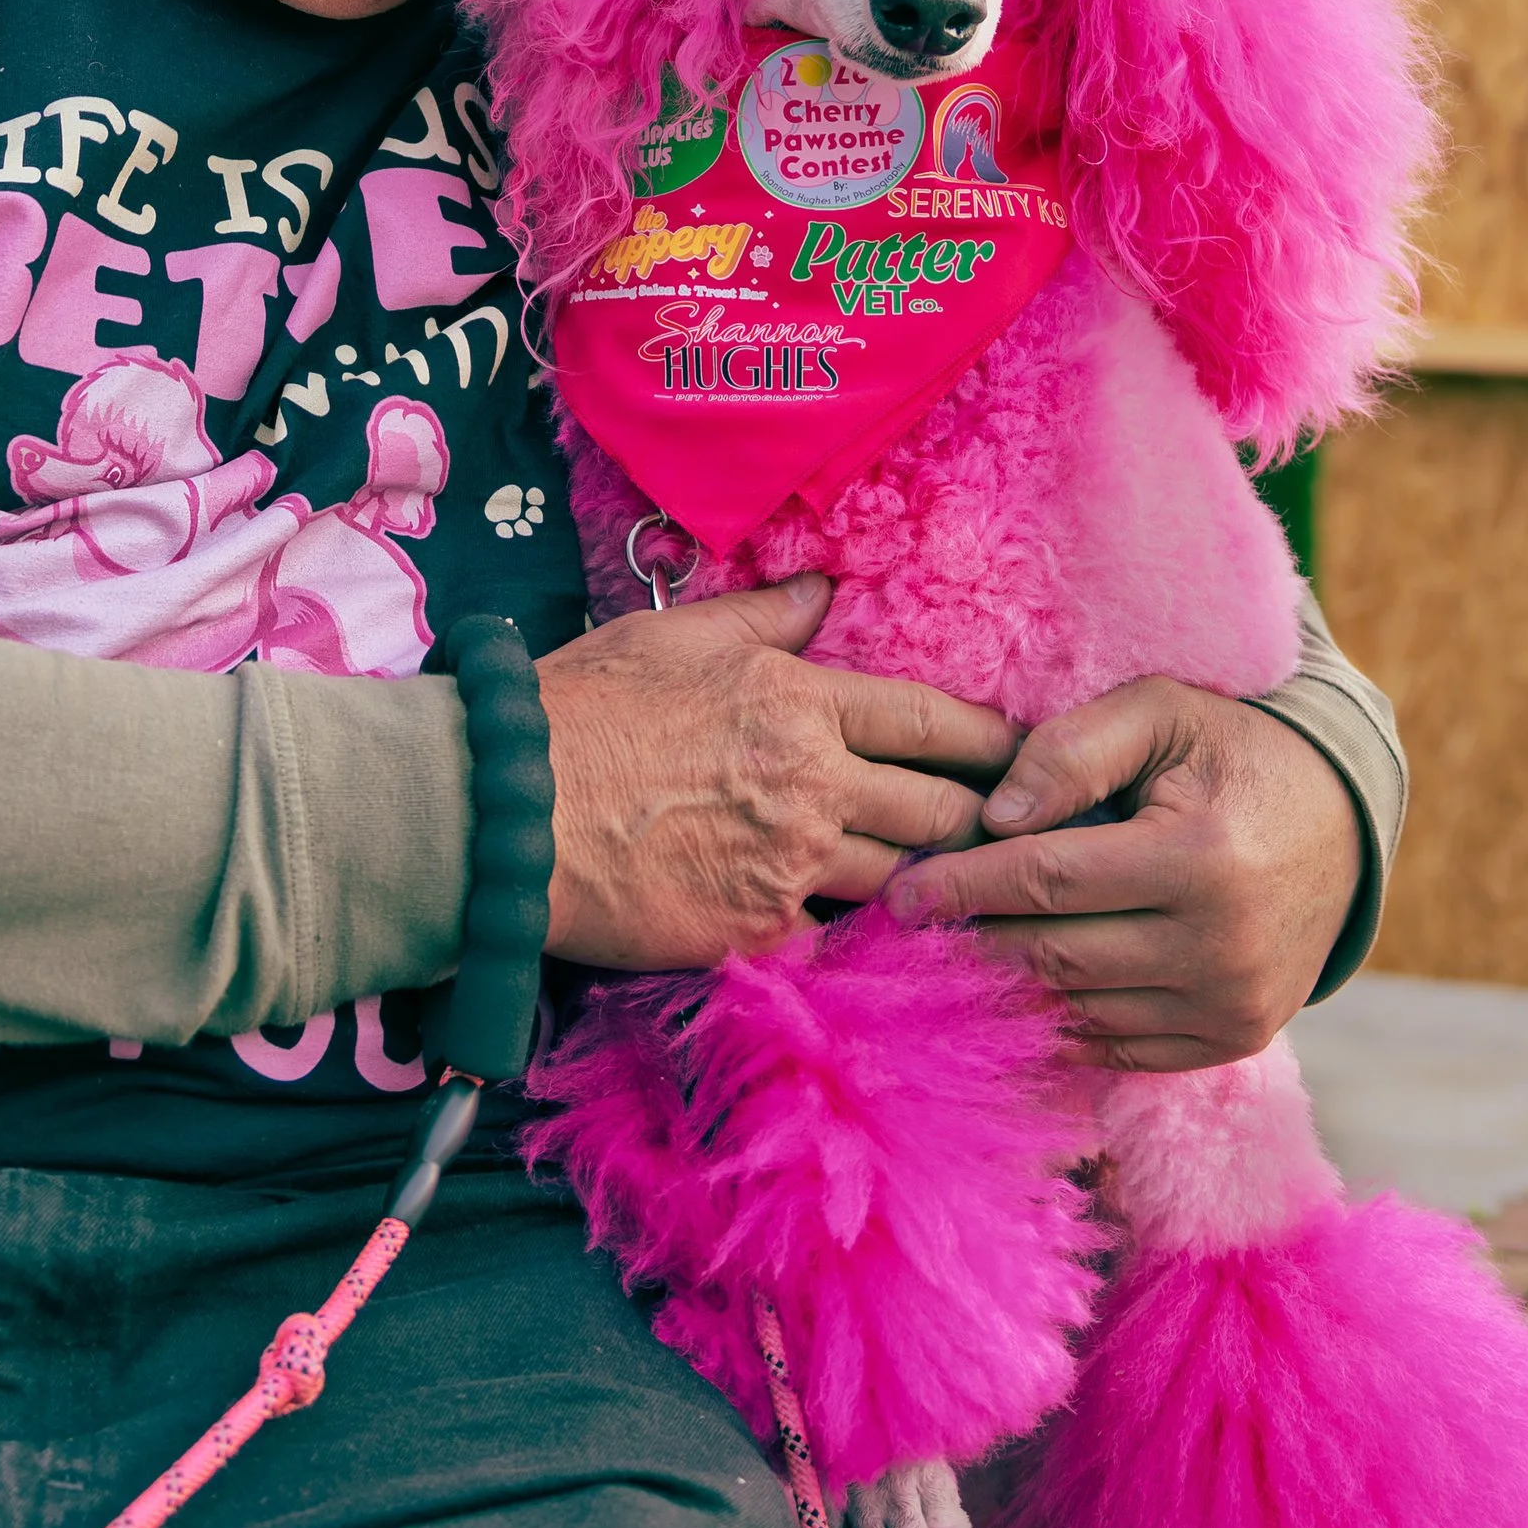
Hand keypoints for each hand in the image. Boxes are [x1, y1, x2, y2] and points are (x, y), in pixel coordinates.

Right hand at [537, 577, 1016, 973]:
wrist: (506, 812)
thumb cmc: (580, 711)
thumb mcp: (671, 638)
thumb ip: (760, 619)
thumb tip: (823, 590)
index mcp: (799, 703)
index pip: (930, 722)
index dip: (989, 741)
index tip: (1021, 754)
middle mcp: (813, 785)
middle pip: (939, 810)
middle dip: (978, 820)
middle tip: (1004, 829)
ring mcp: (790, 867)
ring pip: (901, 879)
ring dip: (927, 881)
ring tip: (951, 884)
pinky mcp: (757, 933)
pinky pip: (836, 937)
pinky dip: (856, 933)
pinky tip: (874, 937)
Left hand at [883, 676, 1361, 1069]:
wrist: (1341, 821)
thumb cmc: (1230, 752)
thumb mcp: (1160, 712)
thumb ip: (1073, 750)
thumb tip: (994, 816)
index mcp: (1203, 858)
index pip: (1049, 880)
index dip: (965, 885)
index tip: (901, 891)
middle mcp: (1224, 946)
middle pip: (1055, 954)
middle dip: (975, 938)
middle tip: (913, 924)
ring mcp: (1233, 1004)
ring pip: (1079, 1007)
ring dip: (1010, 984)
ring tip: (960, 951)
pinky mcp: (1235, 1037)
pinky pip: (1120, 1046)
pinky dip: (1063, 1021)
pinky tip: (1022, 988)